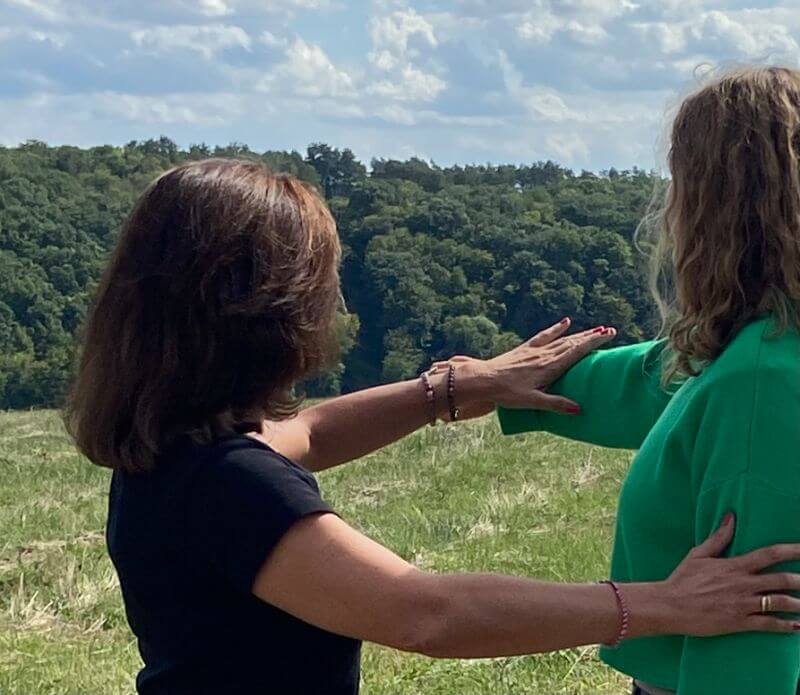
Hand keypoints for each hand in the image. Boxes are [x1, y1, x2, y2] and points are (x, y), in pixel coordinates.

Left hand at [434, 317, 615, 417]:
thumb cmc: (507, 393)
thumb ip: (556, 405)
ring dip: (579, 333)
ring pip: (562, 338)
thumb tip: (579, 409)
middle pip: (573, 342)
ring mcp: (534, 350)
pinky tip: (565, 323)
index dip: (594, 342)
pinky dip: (556, 329)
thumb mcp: (532, 402)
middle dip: (592, 336)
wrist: (482, 379)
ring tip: (595, 328)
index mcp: (549, 366)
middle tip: (610, 330)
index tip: (609, 334)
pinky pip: (544, 336)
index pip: (577, 350)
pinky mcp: (525, 349)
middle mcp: (544, 355)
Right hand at [630, 514, 799, 636]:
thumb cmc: (682, 579)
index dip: (792, 550)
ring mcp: (743, 604)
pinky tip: (796, 626)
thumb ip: (718, 537)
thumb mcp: (698, 554)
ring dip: (799, 604)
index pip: (769, 554)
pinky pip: (769, 624)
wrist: (669, 606)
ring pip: (780, 602)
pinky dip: (786, 626)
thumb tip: (731, 517)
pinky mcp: (740, 622)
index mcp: (734, 566)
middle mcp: (742, 584)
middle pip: (782, 579)